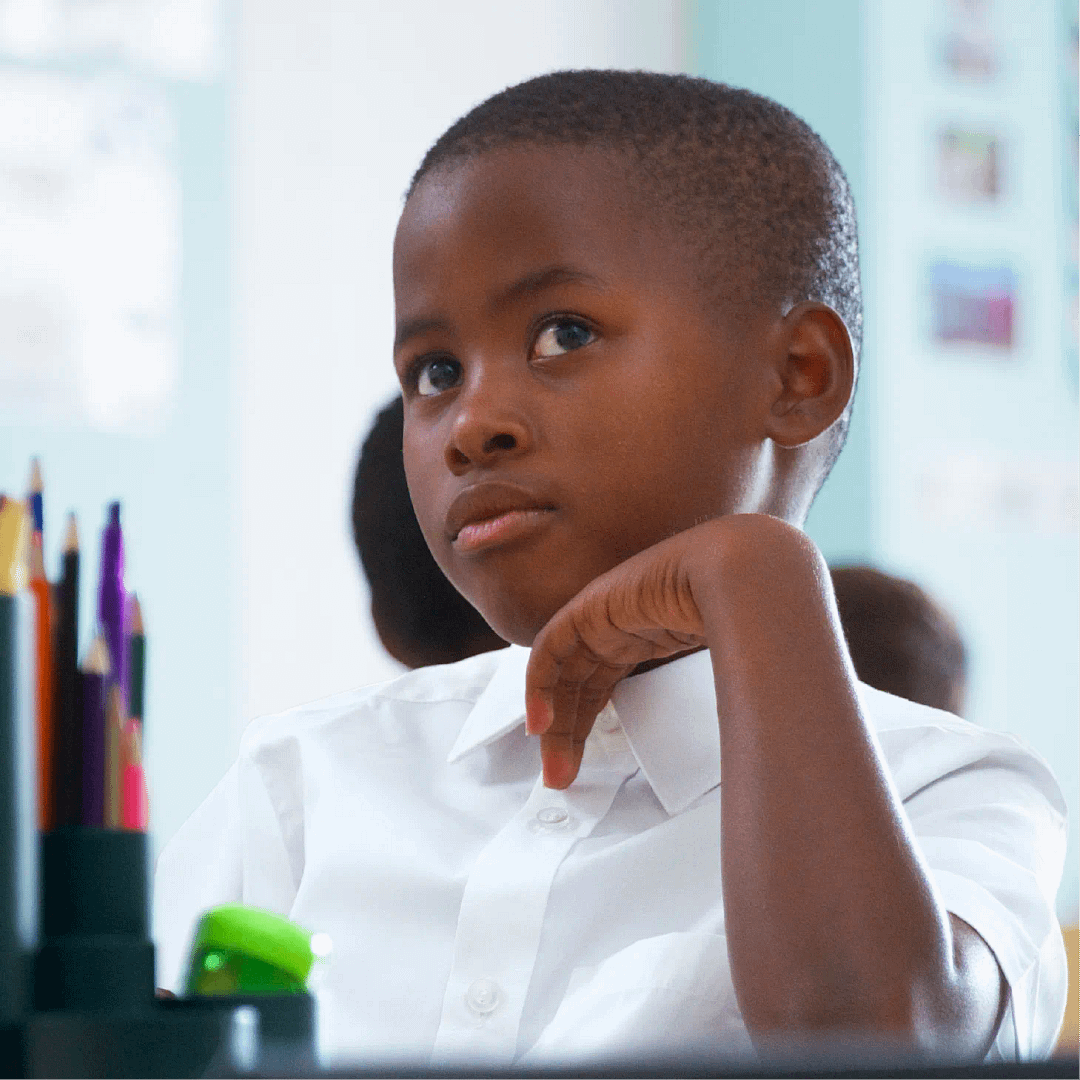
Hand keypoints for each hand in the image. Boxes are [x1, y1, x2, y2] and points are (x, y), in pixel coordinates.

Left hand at [525, 521, 717, 787]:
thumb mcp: (722, 674)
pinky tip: (540, 726)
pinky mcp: (587, 610)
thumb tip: (741, 755)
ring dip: (553, 725)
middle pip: (577, 687)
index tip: (581, 765)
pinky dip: (539, 689)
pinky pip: (548, 652)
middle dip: (567, 735)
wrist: (737, 573)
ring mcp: (601, 618)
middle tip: (562, 777)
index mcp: (643, 637)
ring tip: (553, 768)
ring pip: (560, 677)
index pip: (600, 686)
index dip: (586, 726)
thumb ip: (715, 708)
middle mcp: (617, 628)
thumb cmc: (745, 612)